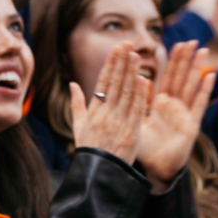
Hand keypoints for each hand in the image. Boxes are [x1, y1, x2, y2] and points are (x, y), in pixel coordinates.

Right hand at [70, 43, 151, 163]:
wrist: (98, 173)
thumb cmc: (89, 149)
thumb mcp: (78, 126)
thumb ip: (77, 104)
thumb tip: (73, 84)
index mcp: (93, 111)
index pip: (103, 82)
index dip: (110, 64)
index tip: (116, 49)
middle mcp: (105, 115)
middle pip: (115, 83)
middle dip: (122, 62)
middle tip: (127, 44)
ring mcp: (119, 123)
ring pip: (127, 93)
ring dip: (132, 73)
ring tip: (136, 56)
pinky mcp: (131, 133)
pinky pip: (137, 111)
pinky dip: (141, 95)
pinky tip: (144, 80)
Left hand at [136, 41, 215, 192]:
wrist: (154, 169)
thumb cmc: (144, 147)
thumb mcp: (137, 119)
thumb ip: (138, 100)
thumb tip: (139, 79)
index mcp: (160, 103)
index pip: (168, 77)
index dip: (172, 62)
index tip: (176, 44)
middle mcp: (174, 106)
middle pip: (181, 78)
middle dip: (186, 60)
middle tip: (192, 41)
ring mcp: (184, 114)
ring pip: (191, 87)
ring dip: (197, 69)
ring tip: (202, 52)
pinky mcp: (192, 125)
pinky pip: (198, 105)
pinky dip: (204, 91)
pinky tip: (210, 76)